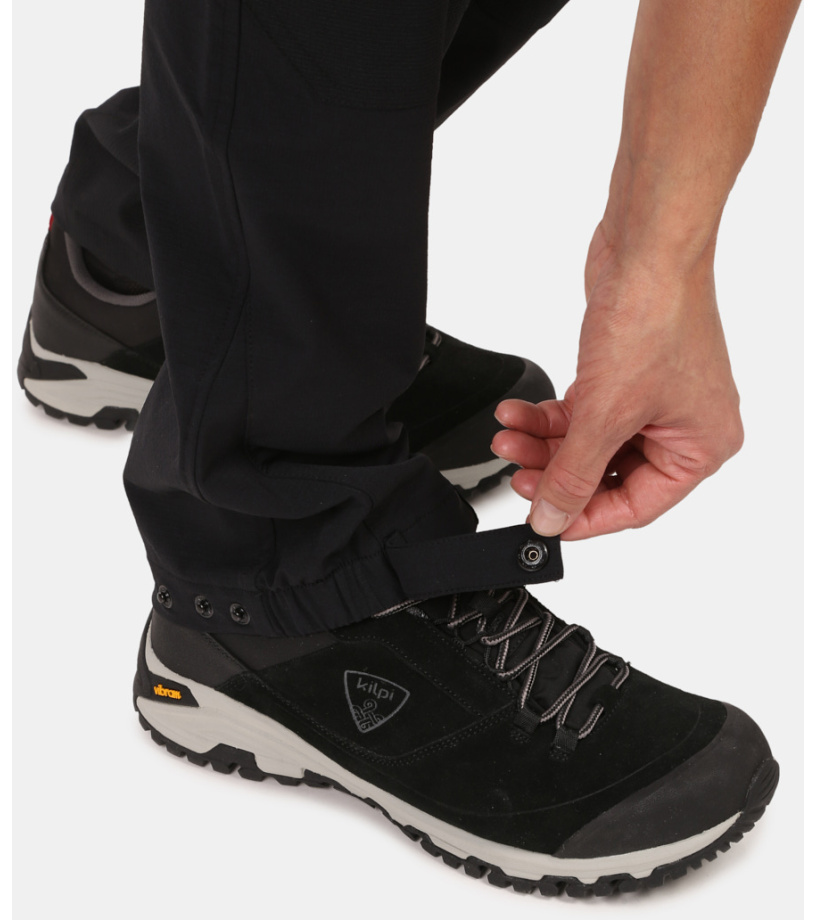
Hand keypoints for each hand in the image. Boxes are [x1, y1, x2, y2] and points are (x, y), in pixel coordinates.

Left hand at [491, 225, 743, 539]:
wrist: (646, 248)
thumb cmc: (655, 316)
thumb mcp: (607, 413)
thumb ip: (575, 475)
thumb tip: (553, 518)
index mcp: (701, 446)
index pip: (636, 505)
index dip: (584, 516)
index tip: (544, 519)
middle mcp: (682, 426)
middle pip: (607, 473)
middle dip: (555, 472)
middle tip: (517, 476)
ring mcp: (652, 400)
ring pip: (589, 442)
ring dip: (543, 443)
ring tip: (506, 439)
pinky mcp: (625, 375)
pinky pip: (583, 413)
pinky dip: (548, 416)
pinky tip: (516, 415)